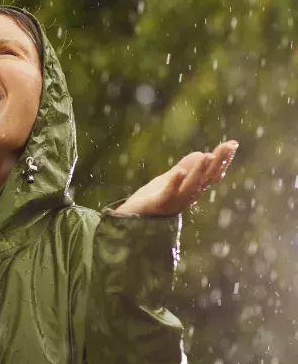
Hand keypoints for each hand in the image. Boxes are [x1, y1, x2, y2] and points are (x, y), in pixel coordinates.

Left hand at [114, 140, 238, 217]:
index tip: (233, 144)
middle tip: (228, 146)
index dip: (223, 160)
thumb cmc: (153, 199)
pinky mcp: (159, 203)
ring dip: (199, 171)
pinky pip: (169, 193)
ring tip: (207, 155)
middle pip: (206, 178)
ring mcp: (174, 201)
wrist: (131, 218)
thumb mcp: (170, 179)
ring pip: (191, 185)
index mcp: (192, 190)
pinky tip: (180, 171)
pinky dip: (175, 182)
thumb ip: (185, 168)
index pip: (212, 174)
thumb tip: (204, 154)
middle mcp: (187, 196)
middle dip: (218, 162)